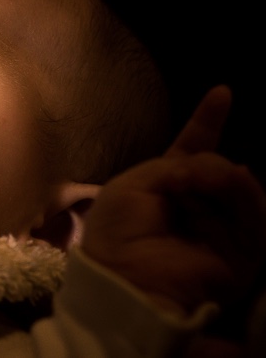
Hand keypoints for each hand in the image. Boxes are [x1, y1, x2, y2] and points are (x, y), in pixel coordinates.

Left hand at [81, 86, 265, 315]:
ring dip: (217, 174)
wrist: (124, 275)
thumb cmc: (116, 231)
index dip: (207, 122)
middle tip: (181, 172)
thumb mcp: (134, 183)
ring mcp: (222, 228)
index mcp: (167, 187)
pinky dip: (235, 191)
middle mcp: (198, 206)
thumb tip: (220, 166)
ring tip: (191, 180)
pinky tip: (214, 187)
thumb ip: (175, 165)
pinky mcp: (243, 251)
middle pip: (219, 166)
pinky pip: (252, 212)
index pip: (194, 150)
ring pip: (240, 185)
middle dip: (204, 161)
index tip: (222, 92)